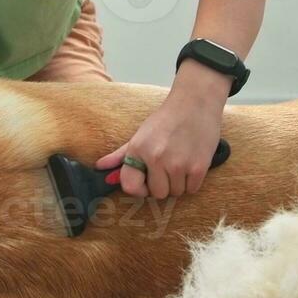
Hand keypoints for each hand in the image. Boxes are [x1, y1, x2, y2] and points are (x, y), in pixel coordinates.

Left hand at [95, 63, 228, 199]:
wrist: (196, 103)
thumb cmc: (167, 119)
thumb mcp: (140, 134)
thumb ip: (120, 155)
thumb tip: (99, 167)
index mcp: (138, 150)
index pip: (131, 187)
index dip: (140, 188)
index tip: (147, 181)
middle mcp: (156, 159)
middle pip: (158, 194)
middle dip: (163, 184)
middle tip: (168, 167)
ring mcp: (178, 164)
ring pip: (176, 192)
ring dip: (179, 183)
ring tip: (180, 162)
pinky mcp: (198, 167)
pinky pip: (192, 189)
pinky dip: (192, 181)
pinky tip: (191, 163)